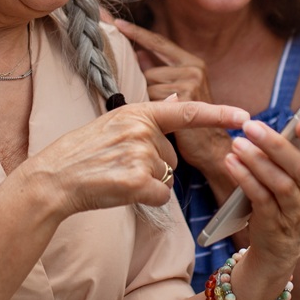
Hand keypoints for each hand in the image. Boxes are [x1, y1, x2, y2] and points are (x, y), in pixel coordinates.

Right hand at [15, 99, 249, 220]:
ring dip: (148, 183)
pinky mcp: (138, 181)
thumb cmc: (82, 153)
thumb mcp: (113, 122)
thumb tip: (178, 100)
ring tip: (116, 176)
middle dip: (155, 165)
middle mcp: (142, 129)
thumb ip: (147, 117)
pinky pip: (161, 195)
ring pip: (167, 177)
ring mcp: (141, 154)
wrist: (55, 178)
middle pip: (173, 156)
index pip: (187, 111)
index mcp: (138, 111)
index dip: (219, 113)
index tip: (245, 115)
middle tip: (119, 164)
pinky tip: (121, 191)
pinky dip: (146, 198)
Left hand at [113, 18, 233, 185]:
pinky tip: (162, 122)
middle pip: (148, 71)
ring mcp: (190, 80)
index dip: (136, 33)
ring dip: (148, 102)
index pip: (159, 43)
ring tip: (162, 118)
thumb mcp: (179, 93)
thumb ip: (161, 73)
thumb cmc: (191, 125)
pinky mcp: (184, 96)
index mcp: (192, 63)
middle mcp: (193, 68)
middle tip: (156, 108)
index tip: (115, 22)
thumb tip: (139, 55)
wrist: (212, 150)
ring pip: (148, 85)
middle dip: (144, 88)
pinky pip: (152, 98)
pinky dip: (151, 110)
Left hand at [218, 113, 299, 299]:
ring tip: (237, 143)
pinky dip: (245, 179)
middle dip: (278, 146)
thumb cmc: (292, 199)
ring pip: (280, 184)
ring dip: (256, 162)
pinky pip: (260, 199)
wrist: (280, 248)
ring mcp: (294, 211)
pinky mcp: (274, 223)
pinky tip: (231, 162)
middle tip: (253, 125)